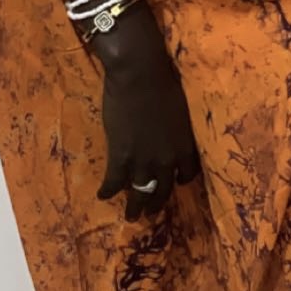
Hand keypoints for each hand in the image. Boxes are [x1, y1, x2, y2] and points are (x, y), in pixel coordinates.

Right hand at [94, 4, 200, 219]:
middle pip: (164, 190)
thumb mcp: (181, 110)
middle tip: (151, 213)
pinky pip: (114, 182)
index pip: (188, 173)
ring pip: (140, 193)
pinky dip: (108, 190)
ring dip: (134, 207)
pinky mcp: (120, 157)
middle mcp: (168, 160)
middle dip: (157, 203)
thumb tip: (172, 133)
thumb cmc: (164, 83)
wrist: (140, 75)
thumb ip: (177, 129)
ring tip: (130, 216)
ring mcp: (143, 161)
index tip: (177, 182)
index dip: (181, 180)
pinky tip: (103, 195)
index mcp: (185, 147)